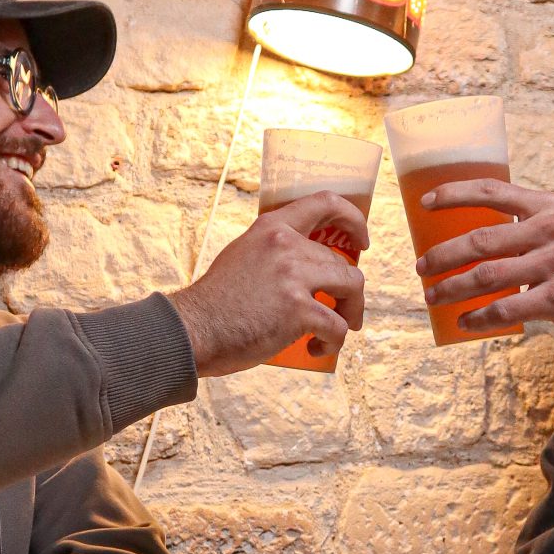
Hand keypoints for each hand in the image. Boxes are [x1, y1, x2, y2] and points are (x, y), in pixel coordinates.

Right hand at [170, 193, 368, 377]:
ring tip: (337, 331)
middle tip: (342, 312)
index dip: (353, 220)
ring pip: (352, 289)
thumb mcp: (242, 255)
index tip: (360, 242)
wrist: (193, 329)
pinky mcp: (298, 310)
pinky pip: (338, 327)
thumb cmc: (215, 302)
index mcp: (272, 228)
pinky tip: (318, 349)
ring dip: (352, 313)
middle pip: (344, 264)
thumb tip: (305, 266)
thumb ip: (273, 252)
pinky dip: (334, 343)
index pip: (326, 204)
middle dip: (350, 293)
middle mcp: (286, 245)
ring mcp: (294, 276)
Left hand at [416, 180, 553, 373]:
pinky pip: (506, 307)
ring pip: (486, 276)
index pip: (492, 190)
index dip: (453, 193)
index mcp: (549, 206)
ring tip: (432, 297)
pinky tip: (464, 323)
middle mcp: (552, 228)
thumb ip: (529, 230)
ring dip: (452, 289)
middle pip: (480, 239)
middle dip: (442, 255)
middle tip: (420, 267)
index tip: (424, 202)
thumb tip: (475, 242)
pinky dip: (479, 317)